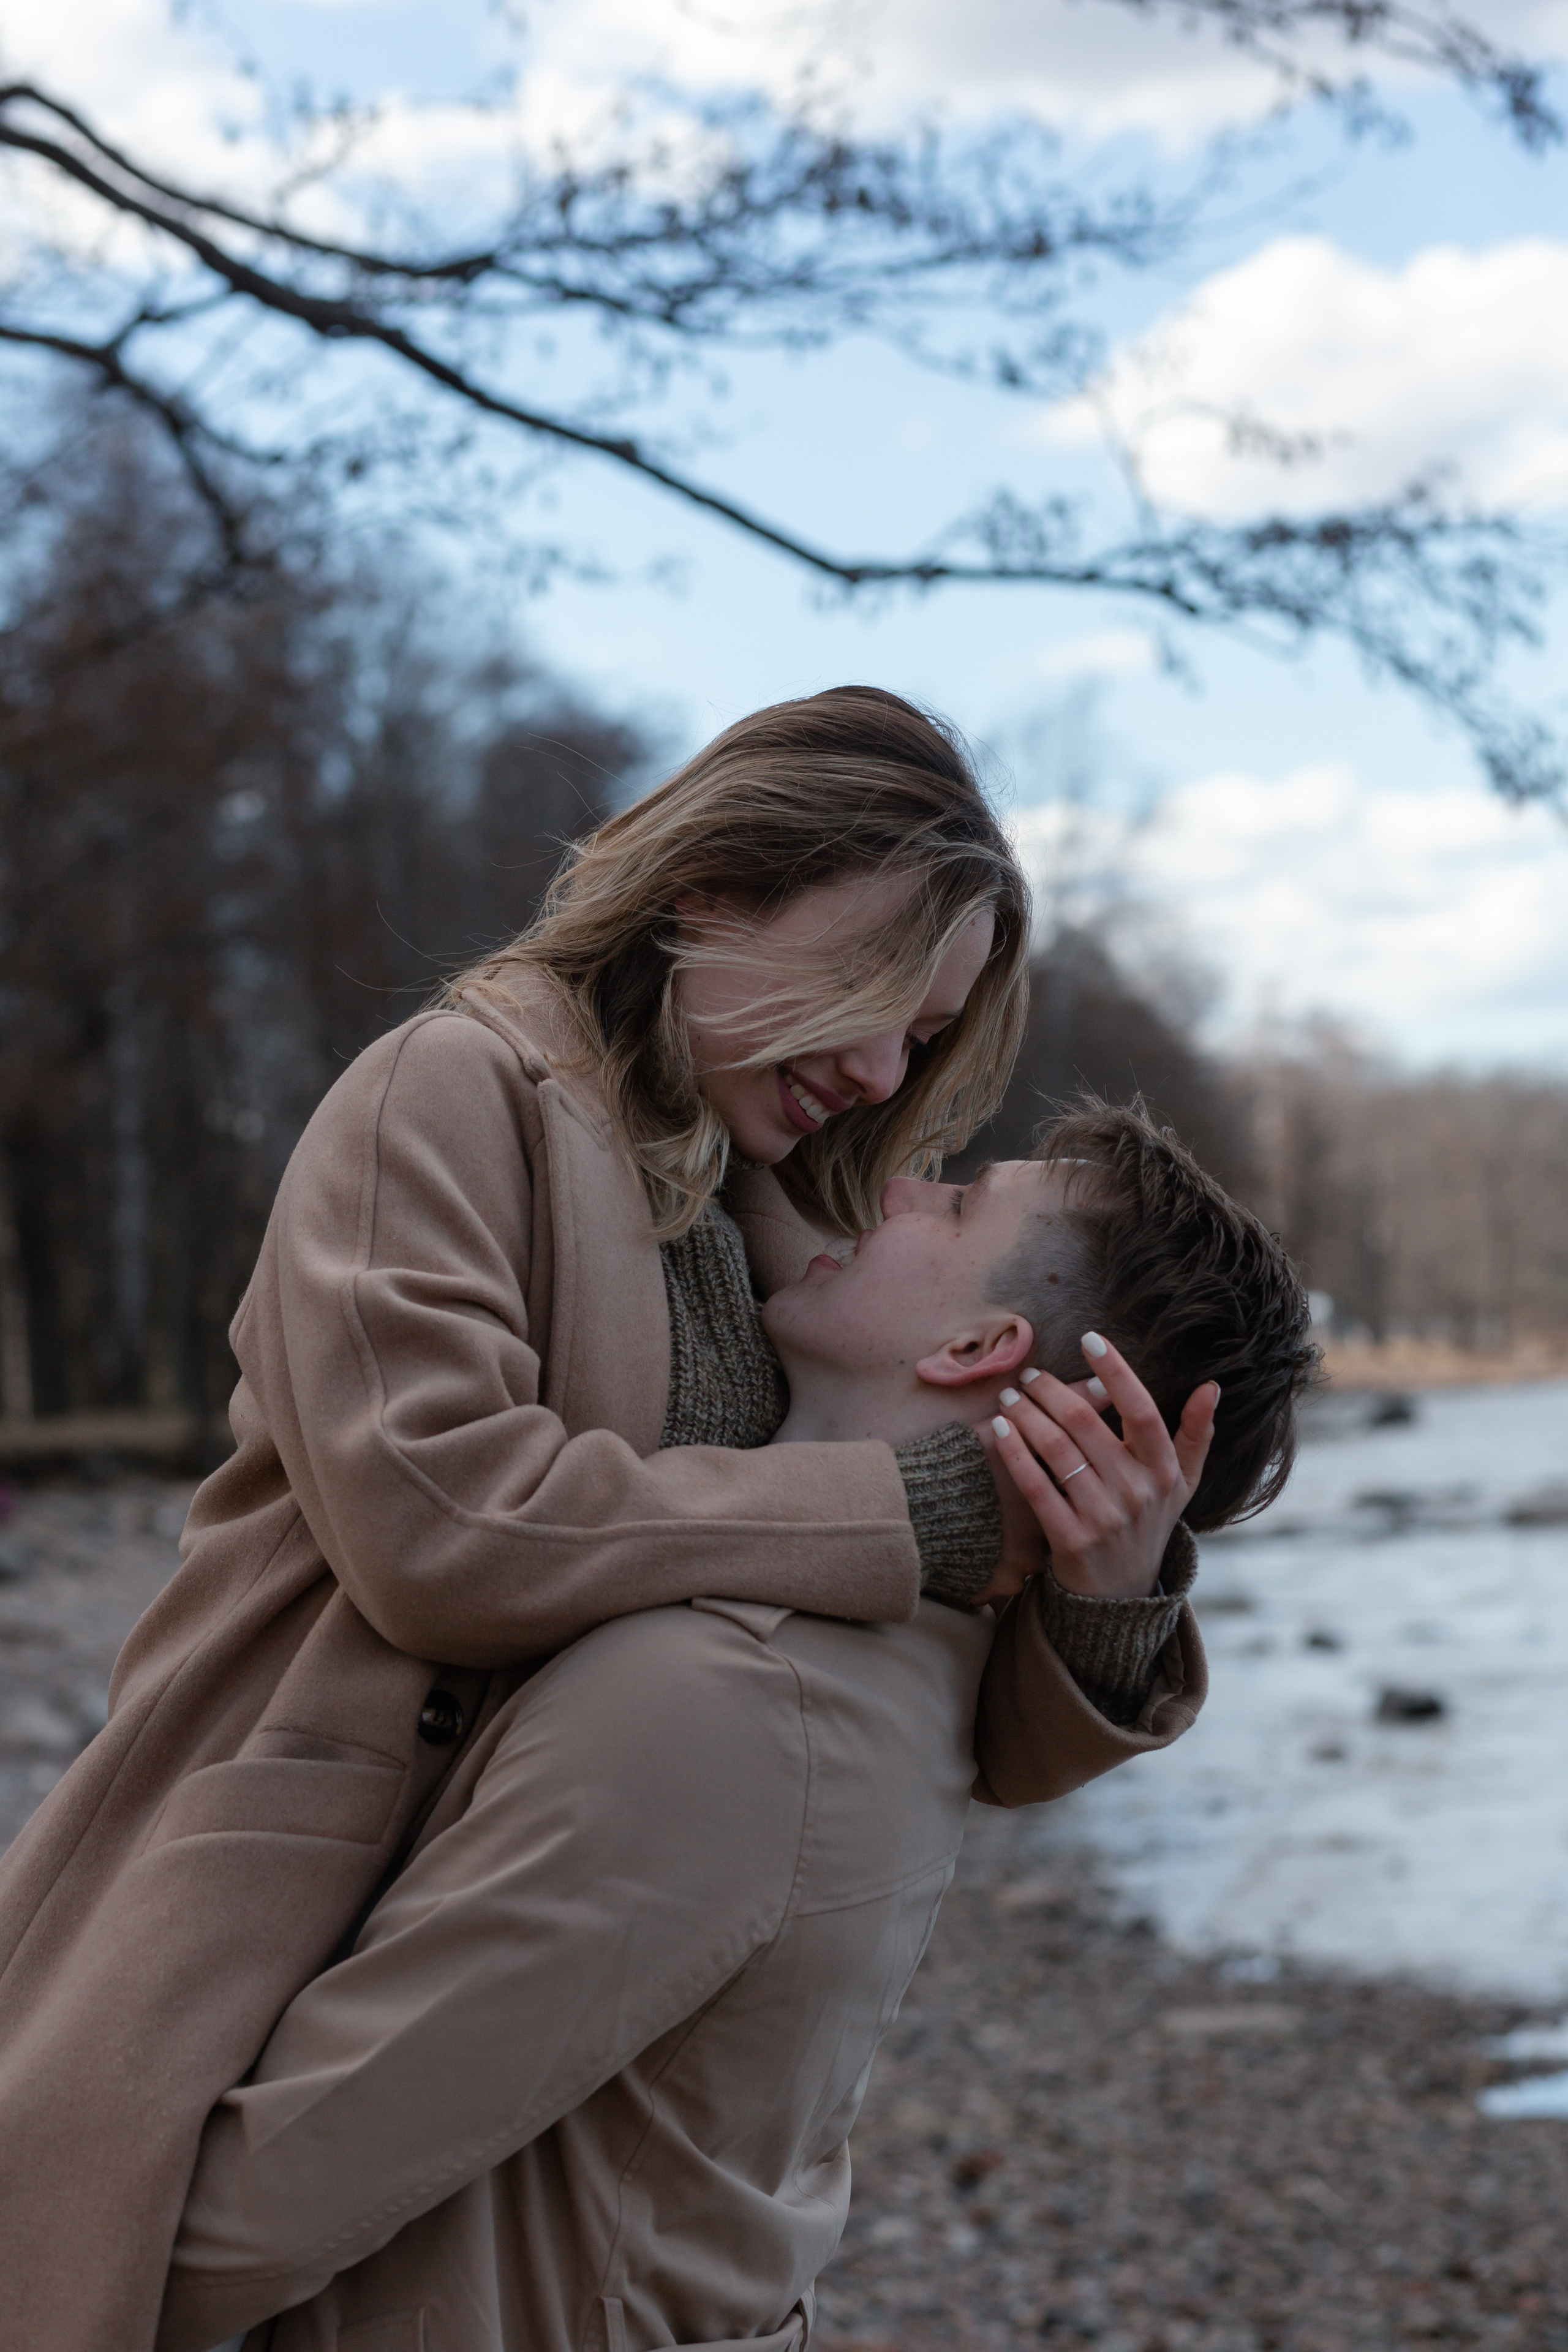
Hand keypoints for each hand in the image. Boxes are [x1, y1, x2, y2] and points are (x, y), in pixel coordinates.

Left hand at [980, 1337, 1217, 1602]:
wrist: (1122, 1593)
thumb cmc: (1149, 1523)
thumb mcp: (1181, 1483)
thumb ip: (1195, 1434)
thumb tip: (1211, 1386)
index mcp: (1164, 1471)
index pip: (1141, 1410)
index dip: (1116, 1371)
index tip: (1090, 1339)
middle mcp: (1138, 1492)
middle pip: (1086, 1425)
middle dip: (1051, 1391)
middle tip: (1030, 1374)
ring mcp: (1104, 1517)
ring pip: (1057, 1450)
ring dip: (1028, 1415)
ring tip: (1010, 1397)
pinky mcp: (1071, 1539)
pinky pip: (1037, 1486)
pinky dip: (1015, 1453)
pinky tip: (1000, 1429)